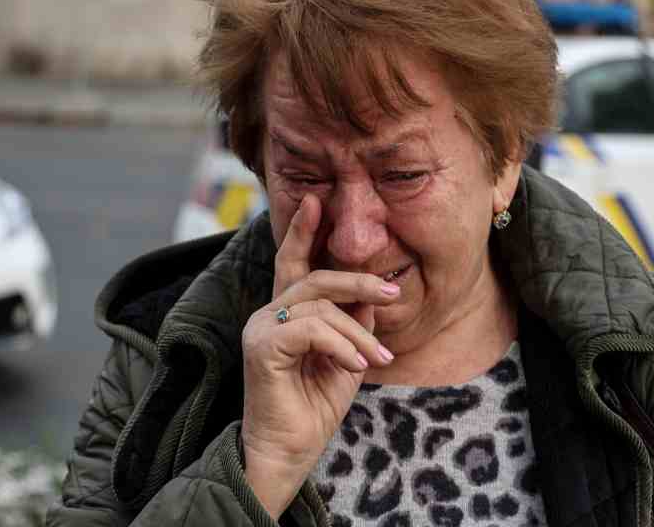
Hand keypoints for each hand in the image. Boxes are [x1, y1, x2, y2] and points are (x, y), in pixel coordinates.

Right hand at [239, 194, 398, 518]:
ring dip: (358, 332)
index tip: (316, 200)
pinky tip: (357, 367)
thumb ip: (355, 326)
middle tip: (392, 290)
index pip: (292, 264)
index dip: (301, 231)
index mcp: (285, 316)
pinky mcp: (261, 346)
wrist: (289, 452)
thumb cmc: (313, 410)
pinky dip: (341, 345)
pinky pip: (311, 329)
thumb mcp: (347, 361)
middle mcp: (268, 315)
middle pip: (314, 278)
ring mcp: (261, 328)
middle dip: (357, 279)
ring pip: (320, 305)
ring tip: (376, 360)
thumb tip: (372, 294)